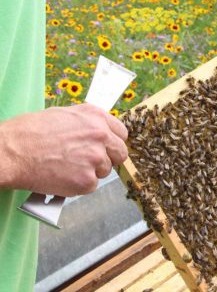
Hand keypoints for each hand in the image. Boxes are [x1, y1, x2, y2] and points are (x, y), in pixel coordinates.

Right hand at [0, 104, 128, 196]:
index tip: (107, 148)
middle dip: (108, 159)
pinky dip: (79, 185)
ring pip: (105, 171)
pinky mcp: (87, 180)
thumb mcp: (63, 115)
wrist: (10, 152)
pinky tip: (63, 177)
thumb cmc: (30, 132)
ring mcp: (95, 158)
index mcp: (96, 117)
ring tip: (68, 167)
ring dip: (90, 172)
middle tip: (91, 162)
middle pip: (120, 153)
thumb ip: (87, 123)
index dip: (113, 142)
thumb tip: (100, 131)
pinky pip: (91, 185)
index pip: (122, 133)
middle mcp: (100, 135)